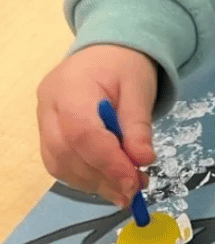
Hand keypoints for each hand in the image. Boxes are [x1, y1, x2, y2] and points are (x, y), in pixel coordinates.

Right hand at [37, 44, 158, 207]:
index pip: (81, 132)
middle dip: (101, 178)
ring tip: (126, 189)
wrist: (106, 52)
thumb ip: (138, 124)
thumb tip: (142, 160)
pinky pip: (60, 163)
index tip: (133, 181)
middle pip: (65, 152)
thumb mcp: (139, 88)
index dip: (107, 161)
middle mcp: (48, 105)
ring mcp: (43, 120)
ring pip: (59, 163)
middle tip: (133, 191)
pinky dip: (85, 177)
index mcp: (71, 86)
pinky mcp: (47, 133)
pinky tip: (109, 180)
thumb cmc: (124, 66)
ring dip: (93, 183)